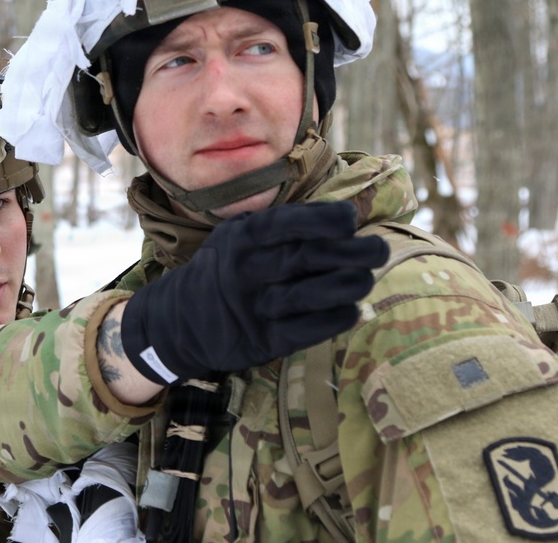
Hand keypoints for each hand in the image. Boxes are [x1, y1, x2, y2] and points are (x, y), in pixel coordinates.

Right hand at [120, 201, 388, 384]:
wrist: (180, 320)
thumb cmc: (225, 268)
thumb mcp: (237, 236)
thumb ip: (280, 227)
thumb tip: (344, 217)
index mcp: (242, 238)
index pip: (287, 224)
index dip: (324, 219)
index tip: (350, 219)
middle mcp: (246, 270)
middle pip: (307, 258)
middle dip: (352, 252)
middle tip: (378, 250)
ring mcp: (253, 307)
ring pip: (310, 295)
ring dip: (348, 286)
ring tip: (366, 279)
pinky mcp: (262, 340)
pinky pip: (306, 330)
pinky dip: (335, 320)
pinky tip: (352, 310)